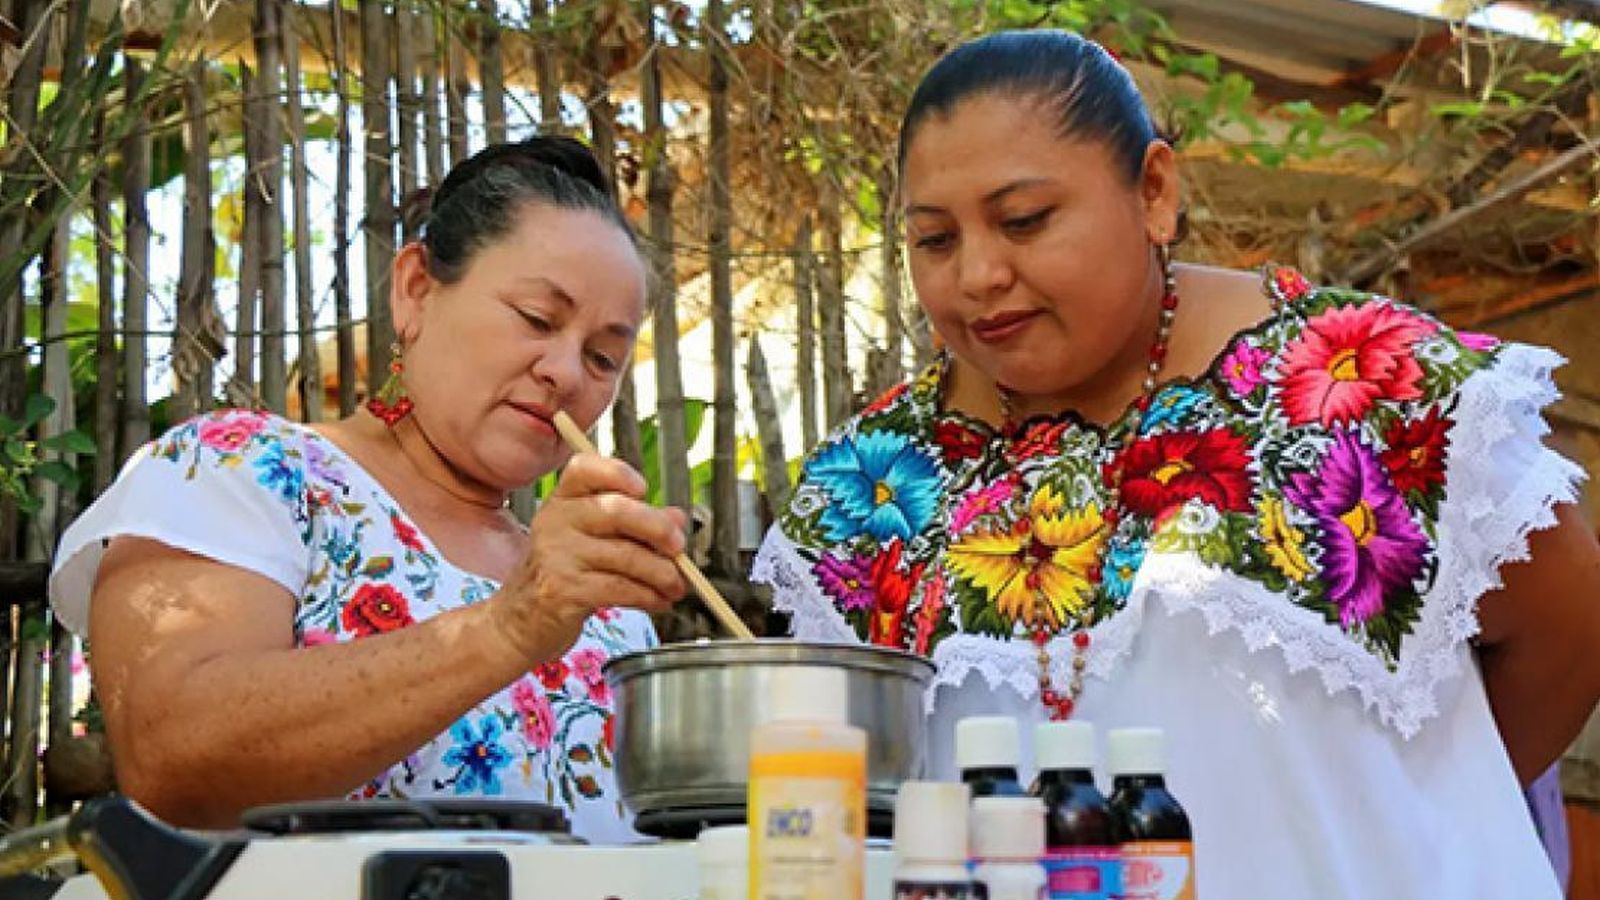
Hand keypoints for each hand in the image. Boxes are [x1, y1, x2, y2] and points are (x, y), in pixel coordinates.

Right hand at [489, 453, 687, 663]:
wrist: (521, 620)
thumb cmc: (564, 574)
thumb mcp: (596, 541)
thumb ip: (637, 525)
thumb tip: (677, 519)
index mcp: (563, 500)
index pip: (584, 468)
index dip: (618, 473)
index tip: (644, 489)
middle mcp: (556, 521)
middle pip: (617, 510)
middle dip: (659, 529)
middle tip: (679, 548)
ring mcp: (557, 555)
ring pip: (626, 556)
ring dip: (662, 573)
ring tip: (675, 585)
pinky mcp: (563, 590)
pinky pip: (620, 588)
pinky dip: (649, 596)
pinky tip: (658, 601)